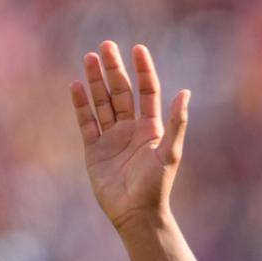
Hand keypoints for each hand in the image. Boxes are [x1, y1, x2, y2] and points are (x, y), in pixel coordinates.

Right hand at [70, 41, 189, 230]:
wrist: (136, 213)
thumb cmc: (157, 185)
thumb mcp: (169, 152)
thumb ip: (177, 123)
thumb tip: (185, 93)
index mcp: (151, 128)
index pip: (147, 92)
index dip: (143, 71)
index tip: (138, 49)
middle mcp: (131, 129)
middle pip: (121, 92)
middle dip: (114, 69)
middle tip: (106, 46)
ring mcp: (111, 138)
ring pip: (102, 102)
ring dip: (95, 81)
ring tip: (89, 58)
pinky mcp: (94, 150)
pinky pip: (86, 122)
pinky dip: (81, 104)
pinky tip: (76, 86)